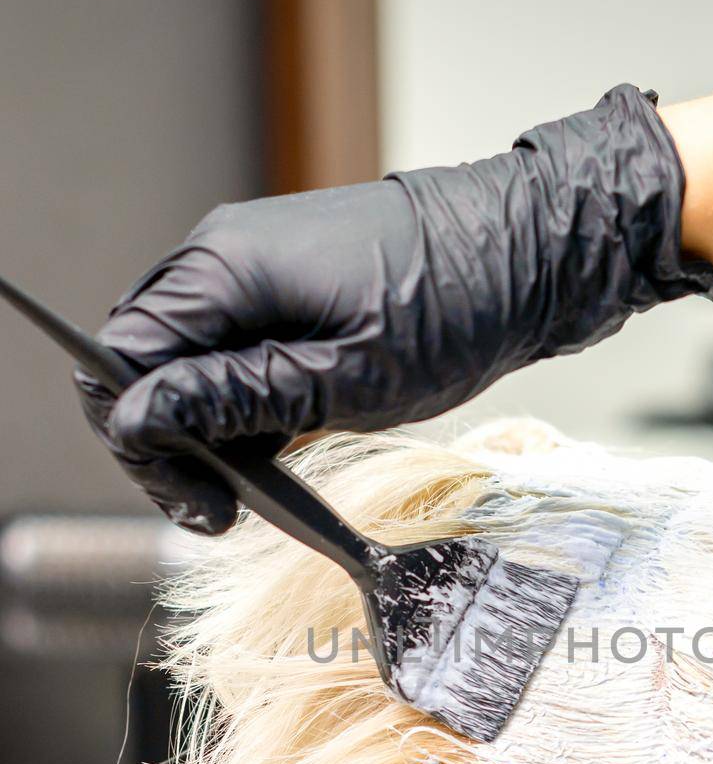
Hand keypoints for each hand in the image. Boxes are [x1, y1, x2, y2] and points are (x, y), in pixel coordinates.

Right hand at [79, 84, 712, 532]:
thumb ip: (235, 399)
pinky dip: (248, 407)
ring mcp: (261, 270)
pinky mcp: (296, 290)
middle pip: (147, 362)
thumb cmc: (460, 306)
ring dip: (209, 432)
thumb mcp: (346, 378)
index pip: (120, 357)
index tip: (194, 497)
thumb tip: (139, 419)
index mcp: (226, 269)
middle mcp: (227, 259)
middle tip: (218, 513)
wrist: (541, 250)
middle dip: (168, 443)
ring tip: (254, 495)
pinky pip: (240, 354)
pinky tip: (279, 454)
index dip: (138, 437)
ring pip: (192, 363)